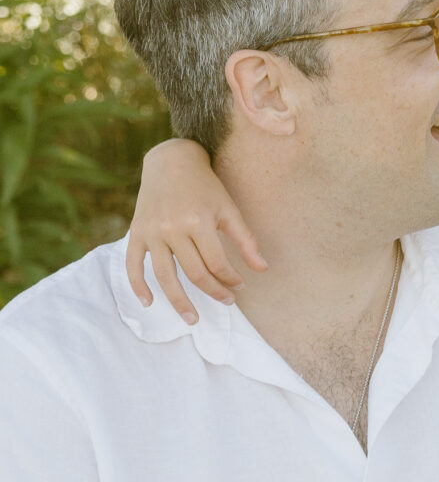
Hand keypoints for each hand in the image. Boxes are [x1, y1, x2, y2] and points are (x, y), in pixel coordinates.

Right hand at [126, 138, 267, 322]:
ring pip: (164, 276)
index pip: (217, 263)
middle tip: (226, 303)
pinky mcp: (136, 232)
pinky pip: (133, 264)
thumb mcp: (228, 208)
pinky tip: (149, 302)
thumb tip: (262, 269)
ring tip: (192, 319)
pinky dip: (138, 285)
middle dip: (213, 292)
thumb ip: (245, 240)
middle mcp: (172, 228)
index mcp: (198, 221)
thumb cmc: (205, 187)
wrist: (170, 162)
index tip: (240, 286)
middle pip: (194, 273)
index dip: (231, 280)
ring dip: (178, 302)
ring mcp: (152, 232)